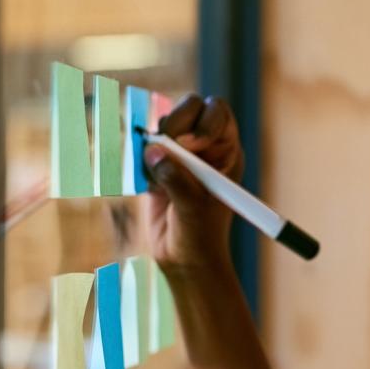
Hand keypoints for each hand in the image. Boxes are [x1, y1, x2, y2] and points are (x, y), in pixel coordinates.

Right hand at [145, 94, 245, 275]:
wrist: (183, 259)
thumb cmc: (200, 235)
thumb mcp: (192, 208)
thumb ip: (176, 178)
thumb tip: (153, 152)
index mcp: (226, 151)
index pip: (218, 113)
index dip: (203, 121)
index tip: (190, 144)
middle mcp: (205, 147)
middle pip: (190, 109)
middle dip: (176, 122)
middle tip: (166, 146)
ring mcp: (181, 154)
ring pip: (165, 126)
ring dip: (157, 143)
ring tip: (160, 177)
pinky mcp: (159, 165)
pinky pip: (146, 147)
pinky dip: (142, 160)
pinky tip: (151, 186)